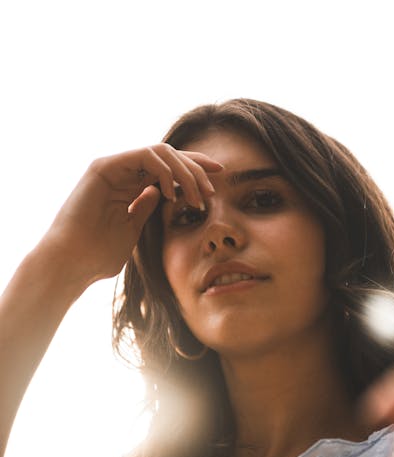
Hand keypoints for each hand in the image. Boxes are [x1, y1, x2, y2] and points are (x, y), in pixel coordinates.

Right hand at [40, 144, 222, 286]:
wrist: (71, 263)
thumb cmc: (98, 255)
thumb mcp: (133, 230)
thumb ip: (147, 209)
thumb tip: (164, 194)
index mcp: (129, 187)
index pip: (167, 170)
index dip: (194, 171)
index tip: (217, 182)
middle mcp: (121, 172)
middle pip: (168, 156)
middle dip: (196, 168)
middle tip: (212, 190)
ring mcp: (113, 167)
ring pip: (160, 152)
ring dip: (185, 171)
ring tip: (197, 197)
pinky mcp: (104, 167)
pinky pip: (145, 156)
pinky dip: (164, 171)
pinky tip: (172, 193)